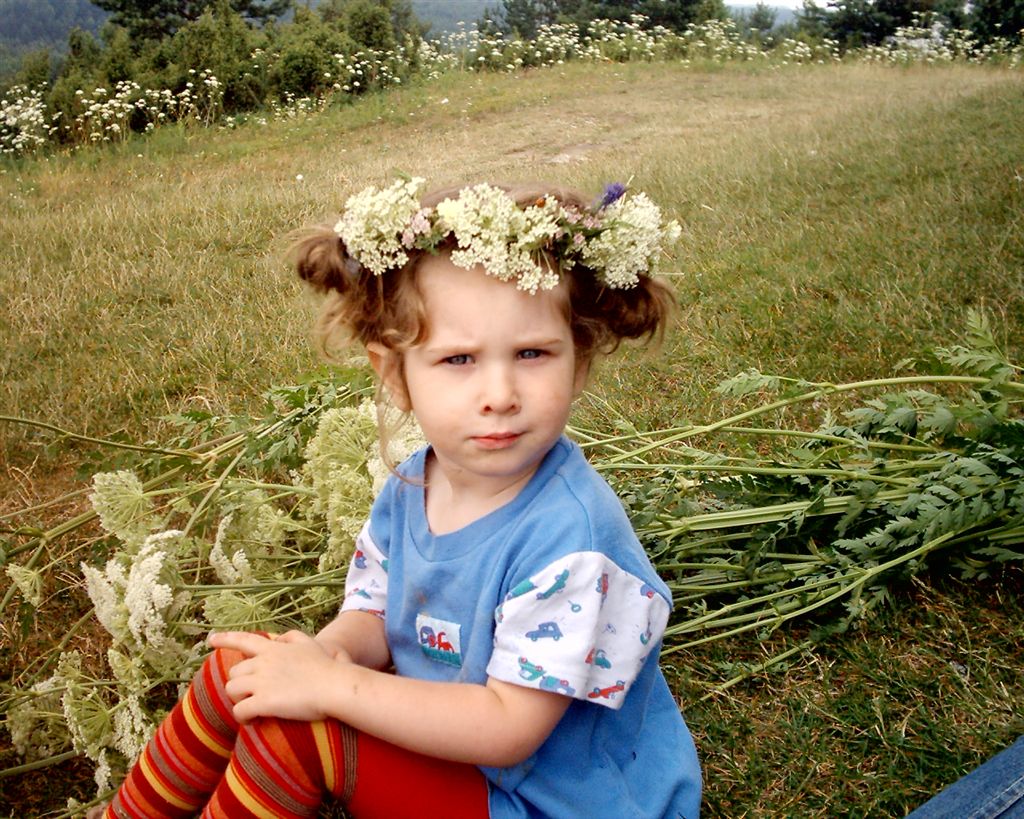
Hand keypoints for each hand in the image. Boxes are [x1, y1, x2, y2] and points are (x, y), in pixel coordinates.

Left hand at [207, 630, 343, 722]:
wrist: (334, 686)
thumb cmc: (326, 667)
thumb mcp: (309, 643)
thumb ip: (292, 638)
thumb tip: (279, 638)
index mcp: (273, 649)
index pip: (244, 640)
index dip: (225, 639)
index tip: (211, 640)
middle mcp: (263, 663)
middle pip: (234, 672)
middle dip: (239, 684)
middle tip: (251, 695)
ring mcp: (261, 682)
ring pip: (232, 690)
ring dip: (238, 700)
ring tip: (251, 709)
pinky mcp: (263, 702)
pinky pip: (240, 711)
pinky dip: (243, 717)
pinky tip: (253, 720)